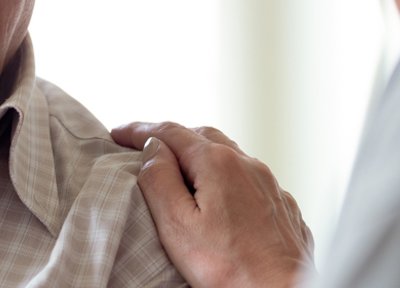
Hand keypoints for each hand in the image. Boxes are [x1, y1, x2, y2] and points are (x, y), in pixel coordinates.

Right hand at [111, 122, 313, 287]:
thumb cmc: (230, 268)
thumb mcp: (177, 225)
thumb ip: (159, 180)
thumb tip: (152, 149)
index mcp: (218, 163)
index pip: (170, 133)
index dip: (139, 131)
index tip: (118, 134)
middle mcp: (249, 165)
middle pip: (202, 137)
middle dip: (171, 138)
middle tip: (146, 148)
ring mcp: (270, 184)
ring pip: (230, 155)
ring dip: (201, 155)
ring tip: (179, 169)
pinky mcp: (281, 205)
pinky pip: (249, 178)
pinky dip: (227, 177)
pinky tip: (220, 194)